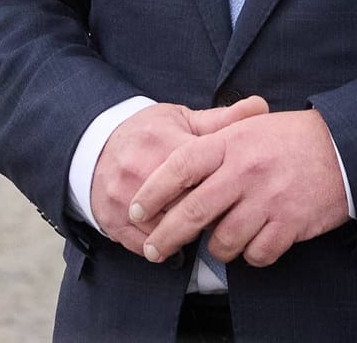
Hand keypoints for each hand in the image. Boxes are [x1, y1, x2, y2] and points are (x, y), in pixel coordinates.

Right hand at [90, 97, 268, 256]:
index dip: (223, 188)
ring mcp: (123, 198)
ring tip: (198, 230)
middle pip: (186, 207)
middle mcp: (141, 170)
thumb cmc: (147, 133)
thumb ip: (222, 120)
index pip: (204, 176)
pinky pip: (144, 246)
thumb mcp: (182, 120)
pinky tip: (175, 244)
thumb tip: (261, 107)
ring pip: (165, 231)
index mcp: (164, 143)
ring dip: (185, 236)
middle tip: (221, 216)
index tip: (234, 193)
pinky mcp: (111, 220)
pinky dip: (162, 249)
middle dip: (207, 216)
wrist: (94, 144)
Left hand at [127, 109, 349, 269]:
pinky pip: (257, 254)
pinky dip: (251, 256)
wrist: (343, 149)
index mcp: (231, 143)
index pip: (180, 167)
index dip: (153, 191)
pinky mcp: (290, 224)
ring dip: (217, 248)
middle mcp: (246, 171)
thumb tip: (173, 166)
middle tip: (154, 250)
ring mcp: (268, 200)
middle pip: (193, 212)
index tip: (136, 209)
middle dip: (166, 236)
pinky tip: (253, 245)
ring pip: (223, 241)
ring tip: (221, 242)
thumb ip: (213, 142)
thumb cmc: (290, 138)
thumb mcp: (249, 127)